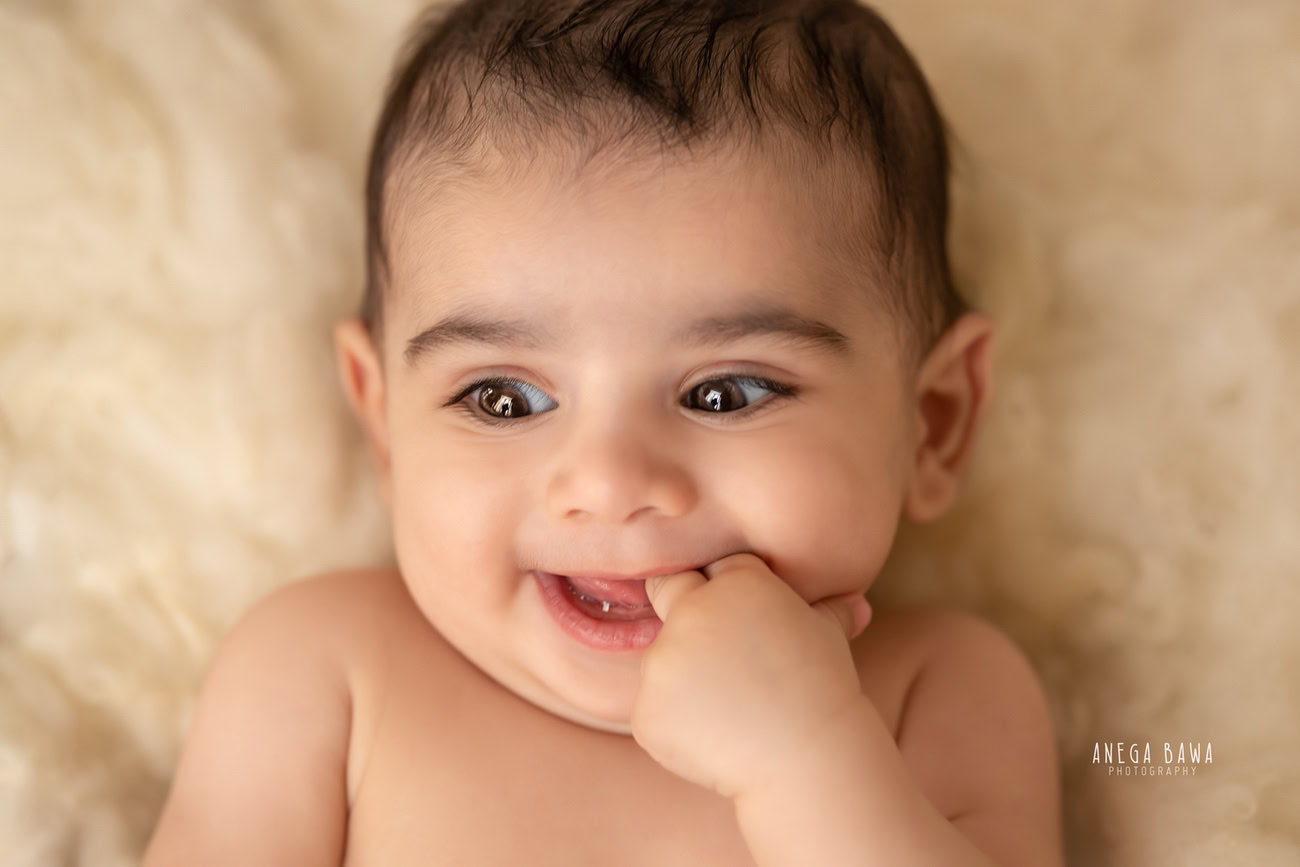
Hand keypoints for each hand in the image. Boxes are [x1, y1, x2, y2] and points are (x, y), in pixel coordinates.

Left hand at [631, 552, 871, 799]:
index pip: (714, 567)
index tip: (741, 620)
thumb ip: (826, 611)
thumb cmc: (824, 692)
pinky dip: (675, 722)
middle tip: (716, 652)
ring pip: (661, 658)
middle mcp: (691, 611)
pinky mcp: (646, 709)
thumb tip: (857, 605)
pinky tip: (715, 736)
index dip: (724, 590)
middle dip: (683, 609)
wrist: (808, 759)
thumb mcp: (828, 638)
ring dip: (682, 675)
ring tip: (731, 708)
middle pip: (668, 591)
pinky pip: (654, 708)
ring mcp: (662, 661)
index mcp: (736, 582)